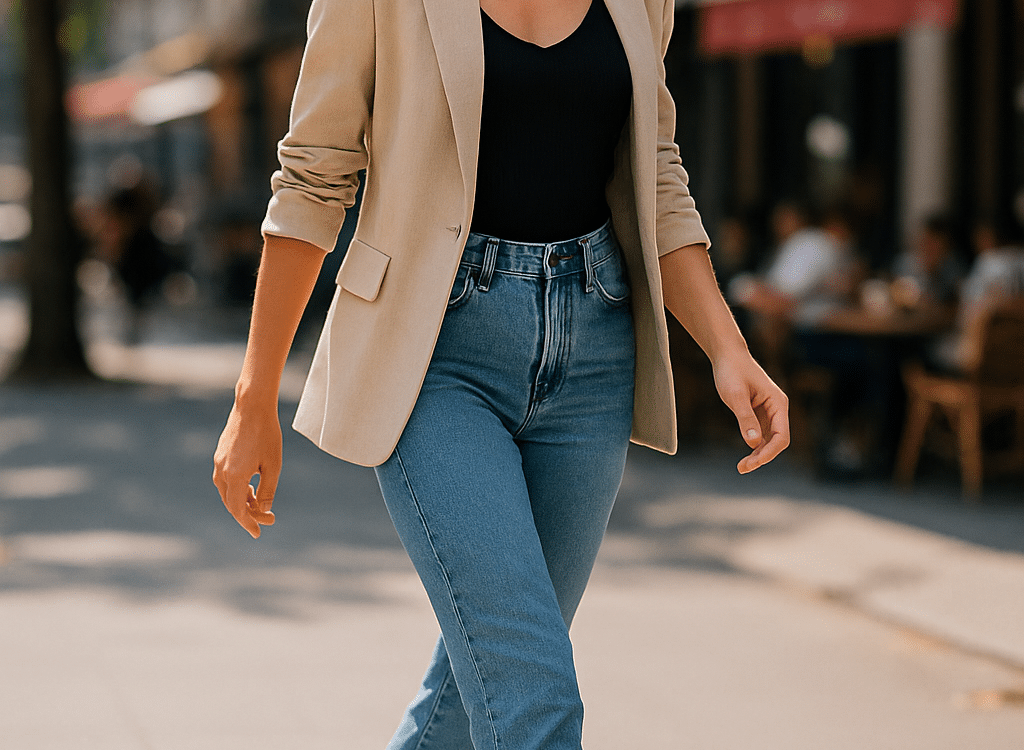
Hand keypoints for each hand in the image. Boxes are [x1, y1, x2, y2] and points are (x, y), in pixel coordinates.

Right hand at [212, 400, 280, 537]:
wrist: (252, 406)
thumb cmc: (267, 435)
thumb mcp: (273, 466)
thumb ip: (268, 490)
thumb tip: (264, 511)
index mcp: (235, 476)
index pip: (238, 510)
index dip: (248, 523)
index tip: (258, 533)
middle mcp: (222, 472)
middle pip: (232, 504)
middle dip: (249, 514)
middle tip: (269, 518)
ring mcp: (218, 463)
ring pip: (227, 493)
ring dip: (244, 502)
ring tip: (262, 503)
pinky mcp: (219, 456)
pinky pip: (226, 480)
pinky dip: (238, 489)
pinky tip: (252, 487)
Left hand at [712, 353, 789, 473]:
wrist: (726, 355)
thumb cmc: (731, 371)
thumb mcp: (735, 395)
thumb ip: (745, 418)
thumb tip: (753, 443)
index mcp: (778, 403)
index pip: (781, 436)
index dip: (770, 452)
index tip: (754, 462)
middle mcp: (777, 409)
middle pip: (777, 441)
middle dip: (763, 457)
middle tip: (742, 468)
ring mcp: (769, 412)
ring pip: (769, 440)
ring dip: (758, 454)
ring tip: (742, 467)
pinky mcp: (758, 413)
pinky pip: (761, 434)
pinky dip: (755, 446)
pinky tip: (745, 456)